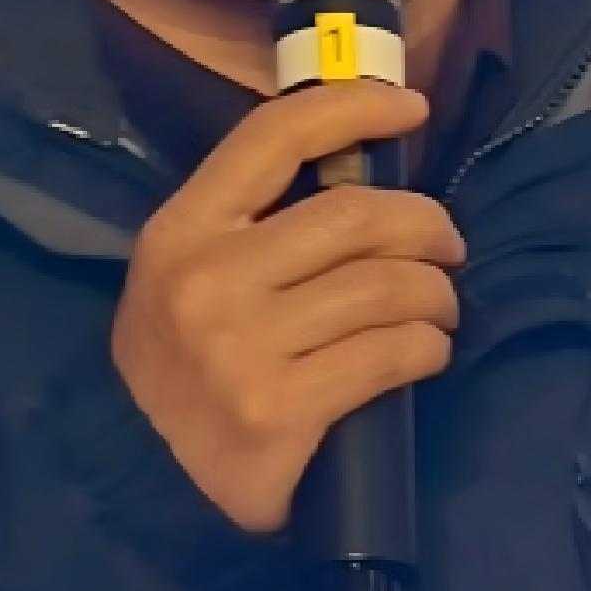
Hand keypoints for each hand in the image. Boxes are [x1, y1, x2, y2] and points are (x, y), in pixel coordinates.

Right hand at [111, 80, 462, 535]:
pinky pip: (391, 353)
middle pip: (356, 215)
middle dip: (425, 225)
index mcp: (181, 231)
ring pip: (386, 286)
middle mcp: (207, 281)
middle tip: (445, 246)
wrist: (145, 482)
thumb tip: (364, 161)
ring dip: (435, 293)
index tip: (411, 107)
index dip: (354, 108)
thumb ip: (255, 220)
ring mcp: (241, 348)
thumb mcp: (189, 275)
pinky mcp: (280, 408)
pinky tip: (426, 352)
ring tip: (438, 307)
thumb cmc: (189, 364)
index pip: (274, 137)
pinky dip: (427, 347)